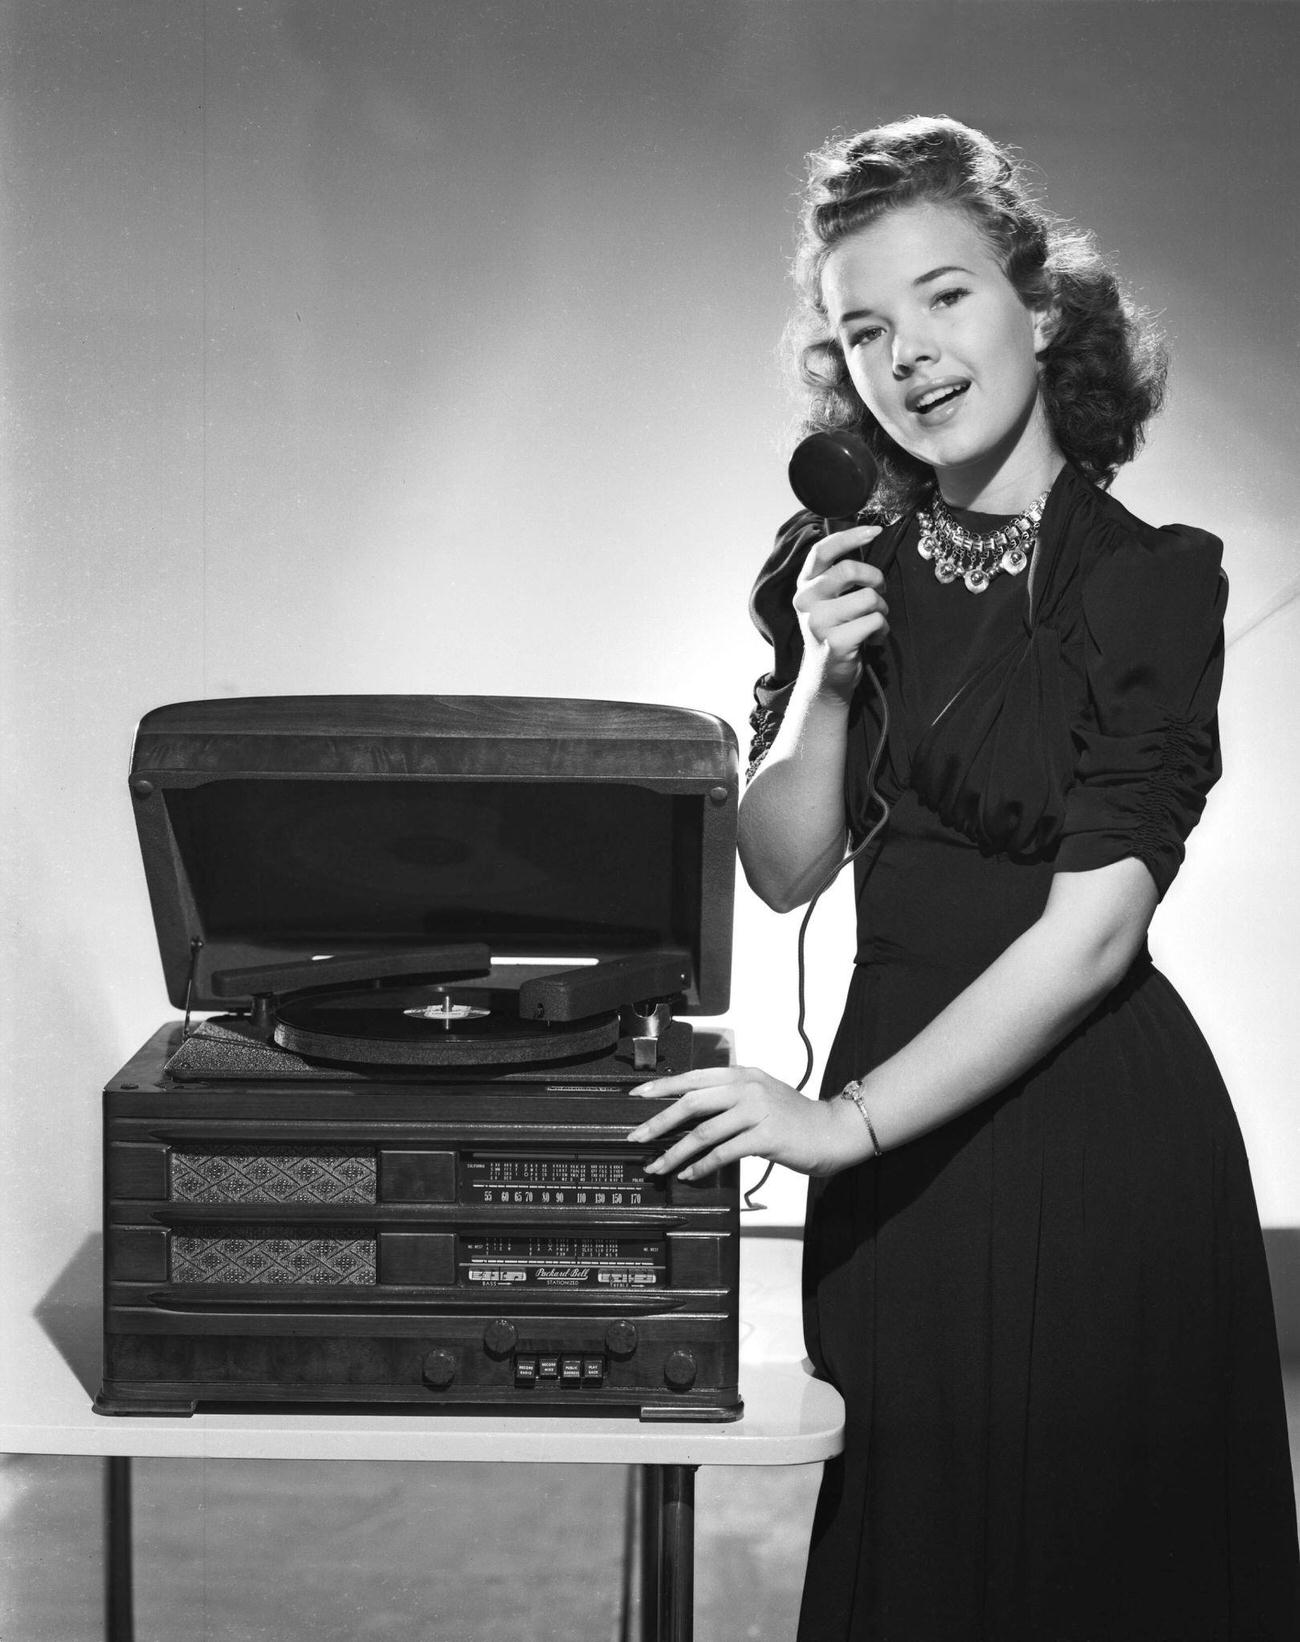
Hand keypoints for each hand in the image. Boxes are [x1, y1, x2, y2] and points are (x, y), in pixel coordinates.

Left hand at [626, 1066, 860, 1180]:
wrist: (833, 1130)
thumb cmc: (794, 1118)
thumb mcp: (760, 1095)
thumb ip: (729, 1097)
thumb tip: (689, 1111)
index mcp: (742, 1074)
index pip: (693, 1077)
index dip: (662, 1086)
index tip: (636, 1097)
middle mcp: (747, 1087)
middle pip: (691, 1102)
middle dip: (659, 1121)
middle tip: (636, 1137)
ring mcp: (757, 1111)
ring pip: (704, 1132)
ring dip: (675, 1152)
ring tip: (658, 1166)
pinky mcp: (766, 1137)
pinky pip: (724, 1153)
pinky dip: (702, 1166)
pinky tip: (690, 1175)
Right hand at [794, 524, 888, 697]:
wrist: (826, 677)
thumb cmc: (835, 632)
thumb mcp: (828, 601)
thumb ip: (837, 576)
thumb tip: (866, 539)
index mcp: (804, 586)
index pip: (822, 551)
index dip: (850, 536)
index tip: (874, 530)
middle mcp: (806, 601)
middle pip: (849, 569)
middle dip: (875, 578)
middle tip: (880, 591)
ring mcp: (818, 623)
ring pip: (868, 597)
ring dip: (881, 609)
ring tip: (873, 622)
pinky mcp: (835, 643)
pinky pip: (875, 622)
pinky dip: (882, 630)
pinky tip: (872, 639)